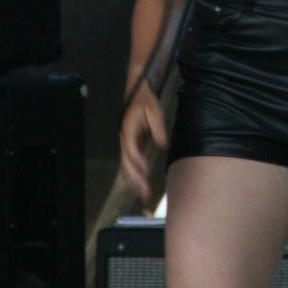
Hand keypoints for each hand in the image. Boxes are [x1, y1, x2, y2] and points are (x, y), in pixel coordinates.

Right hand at [119, 75, 168, 201]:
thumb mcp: (155, 110)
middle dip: (135, 178)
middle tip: (145, 192)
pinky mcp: (131, 145)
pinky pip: (131, 163)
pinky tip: (142, 184)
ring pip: (126, 165)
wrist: (137, 92)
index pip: (130, 147)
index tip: (145, 169)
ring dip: (134, 180)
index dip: (137, 159)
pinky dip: (136, 174)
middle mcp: (124, 138)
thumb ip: (158, 128)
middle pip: (126, 162)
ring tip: (144, 194)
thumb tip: (163, 145)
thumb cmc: (145, 101)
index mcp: (128, 128)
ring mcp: (126, 142)